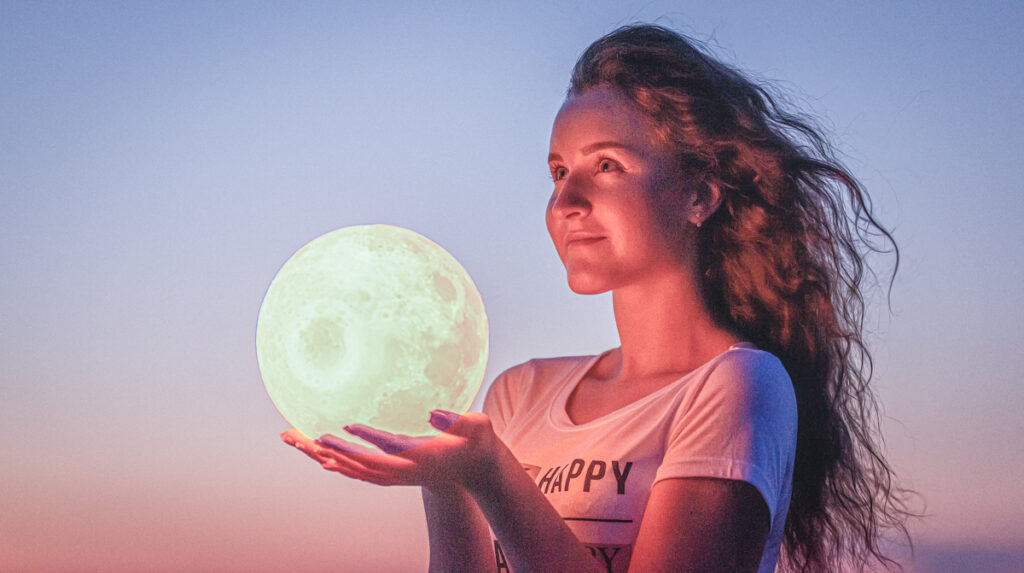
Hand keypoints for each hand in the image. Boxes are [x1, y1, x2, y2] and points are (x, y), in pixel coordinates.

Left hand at [280, 410, 498, 491]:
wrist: (474, 468)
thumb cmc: (477, 442)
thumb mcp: (478, 427)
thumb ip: (459, 420)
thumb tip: (433, 412)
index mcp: (421, 458)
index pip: (390, 449)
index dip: (368, 439)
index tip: (347, 425)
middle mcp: (402, 471)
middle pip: (359, 464)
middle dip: (328, 450)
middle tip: (300, 436)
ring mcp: (395, 475)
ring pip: (352, 469)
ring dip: (323, 456)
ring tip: (295, 439)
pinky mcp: (391, 473)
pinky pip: (357, 470)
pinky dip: (336, 463)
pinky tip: (318, 455)